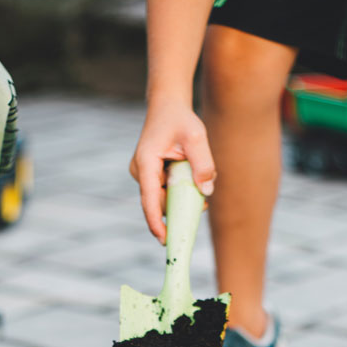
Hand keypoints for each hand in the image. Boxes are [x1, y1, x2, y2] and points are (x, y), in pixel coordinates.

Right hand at [129, 98, 215, 242]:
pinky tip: (190, 181)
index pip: (149, 199)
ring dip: (181, 197)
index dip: (156, 222)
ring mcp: (143, 175)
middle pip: (158, 202)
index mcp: (145, 163)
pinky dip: (178, 191)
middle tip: (201, 205)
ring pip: (163, 198)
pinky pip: (164, 192)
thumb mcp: (196, 137)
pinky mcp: (150, 176)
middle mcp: (140, 172)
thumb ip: (203, 163)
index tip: (165, 240)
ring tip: (198, 186)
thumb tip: (207, 191)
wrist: (168, 106)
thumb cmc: (180, 119)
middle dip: (178, 208)